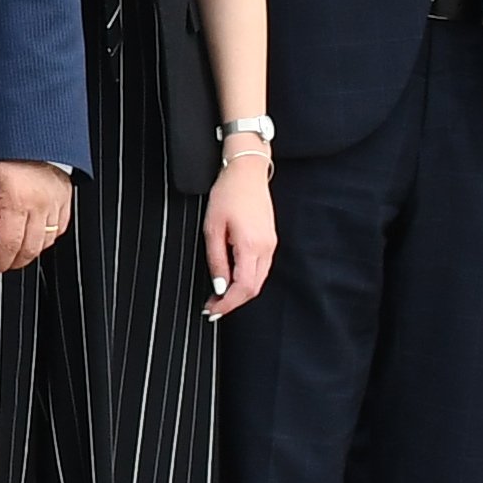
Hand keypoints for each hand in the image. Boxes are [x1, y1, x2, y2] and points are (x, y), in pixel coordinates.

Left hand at [0, 160, 76, 277]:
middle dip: (14, 263)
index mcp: (17, 200)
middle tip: (2, 265)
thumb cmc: (5, 153)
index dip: (0, 262)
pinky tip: (34, 238)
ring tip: (16, 253)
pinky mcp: (66, 199)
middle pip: (30, 249)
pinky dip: (47, 239)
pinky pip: (60, 229)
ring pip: (47, 242)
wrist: (31, 135)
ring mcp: (56, 203)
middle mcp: (40, 204)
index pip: (10, 244)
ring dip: (30, 253)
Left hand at [200, 151, 276, 317]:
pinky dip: (246, 279)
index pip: (243, 287)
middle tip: (212, 307)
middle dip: (233, 302)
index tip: (212, 310)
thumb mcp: (212, 228)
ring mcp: (270, 245)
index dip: (228, 303)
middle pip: (253, 288)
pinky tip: (231, 280)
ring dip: (239, 292)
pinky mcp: (270, 240)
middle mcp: (265, 248)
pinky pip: (260, 268)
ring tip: (218, 296)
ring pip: (258, 280)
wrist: (247, 172)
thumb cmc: (227, 194)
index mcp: (250, 245)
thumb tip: (219, 288)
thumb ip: (216, 260)